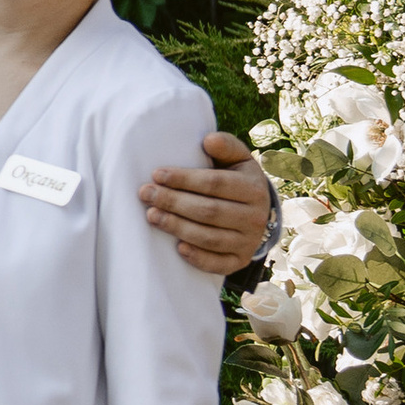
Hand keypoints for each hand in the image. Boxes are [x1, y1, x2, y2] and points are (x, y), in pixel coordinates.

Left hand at [141, 129, 272, 278]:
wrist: (258, 213)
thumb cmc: (238, 180)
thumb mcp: (239, 160)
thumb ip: (226, 147)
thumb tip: (208, 140)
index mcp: (254, 189)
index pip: (215, 184)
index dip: (184, 179)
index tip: (157, 174)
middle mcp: (255, 217)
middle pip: (209, 211)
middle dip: (173, 202)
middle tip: (146, 194)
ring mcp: (248, 242)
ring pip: (210, 238)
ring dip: (177, 227)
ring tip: (151, 216)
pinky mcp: (240, 260)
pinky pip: (218, 264)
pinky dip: (198, 258)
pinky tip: (177, 248)